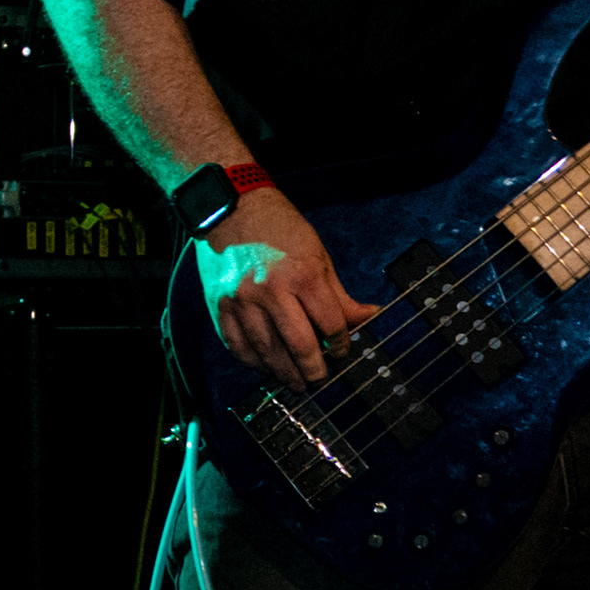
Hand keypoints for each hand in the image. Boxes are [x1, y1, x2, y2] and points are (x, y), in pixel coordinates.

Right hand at [200, 188, 376, 388]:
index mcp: (302, 276)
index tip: (341, 351)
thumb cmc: (278, 228)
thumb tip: (369, 317)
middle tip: (320, 379)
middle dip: (314, 369)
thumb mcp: (318, 256)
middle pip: (299, 345)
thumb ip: (340, 295)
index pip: (330, 325)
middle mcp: (271, 291)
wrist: (230, 207)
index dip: (341, 344)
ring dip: (284, 372)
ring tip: (295, 382)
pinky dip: (252, 361)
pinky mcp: (220, 305)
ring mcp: (242, 301)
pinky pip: (237, 344)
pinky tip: (264, 366)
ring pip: (267, 351)